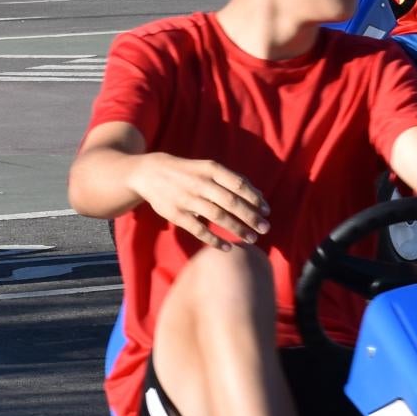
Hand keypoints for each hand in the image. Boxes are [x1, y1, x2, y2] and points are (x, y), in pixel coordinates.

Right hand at [131, 154, 268, 245]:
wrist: (149, 173)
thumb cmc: (188, 172)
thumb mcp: (207, 168)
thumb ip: (231, 181)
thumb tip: (259, 196)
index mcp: (211, 169)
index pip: (239, 184)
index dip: (255, 198)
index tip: (267, 211)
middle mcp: (201, 183)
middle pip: (231, 202)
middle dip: (251, 217)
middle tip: (265, 228)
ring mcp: (188, 199)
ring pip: (218, 216)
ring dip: (237, 229)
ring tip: (252, 239)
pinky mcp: (176, 214)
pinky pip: (198, 230)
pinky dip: (214, 240)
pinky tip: (227, 247)